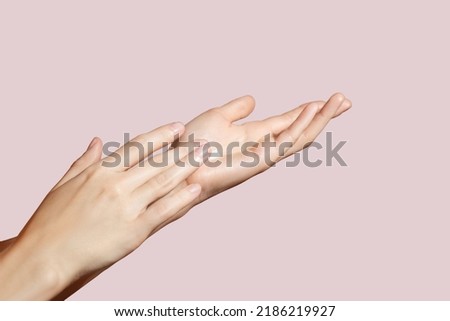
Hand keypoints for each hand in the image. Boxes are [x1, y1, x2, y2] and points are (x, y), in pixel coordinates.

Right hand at [0, 123, 205, 299]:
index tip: (177, 127)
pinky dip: (182, 199)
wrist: (46, 256)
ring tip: (204, 156)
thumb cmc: (51, 221)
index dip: (160, 135)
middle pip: (157, 162)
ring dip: (187, 167)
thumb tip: (97, 140)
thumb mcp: (64, 184)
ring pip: (164, 181)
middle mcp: (116, 185)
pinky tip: (196, 188)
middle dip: (182, 149)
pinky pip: (164, 211)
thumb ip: (84, 161)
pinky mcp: (135, 230)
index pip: (137, 147)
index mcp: (100, 171)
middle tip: (202, 140)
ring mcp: (127, 207)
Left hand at [175, 92, 350, 201]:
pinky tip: (312, 109)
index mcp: (257, 136)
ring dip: (320, 118)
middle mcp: (264, 148)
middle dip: (323, 116)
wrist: (177, 165)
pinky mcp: (258, 162)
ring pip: (300, 136)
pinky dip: (300, 125)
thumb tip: (253, 99)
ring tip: (339, 100)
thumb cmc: (192, 145)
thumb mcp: (217, 118)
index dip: (309, 110)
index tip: (328, 98)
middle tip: (345, 100)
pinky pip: (285, 142)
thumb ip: (237, 109)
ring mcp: (263, 156)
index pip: (289, 122)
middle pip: (301, 130)